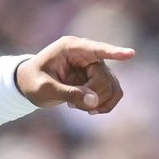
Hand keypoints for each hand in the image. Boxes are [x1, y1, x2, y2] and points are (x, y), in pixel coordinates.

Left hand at [16, 36, 135, 113]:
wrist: (29, 84)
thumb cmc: (31, 82)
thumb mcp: (44, 89)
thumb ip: (67, 94)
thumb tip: (94, 101)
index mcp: (70, 48)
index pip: (96, 49)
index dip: (114, 52)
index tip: (130, 54)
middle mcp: (86, 54)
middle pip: (104, 77)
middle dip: (93, 96)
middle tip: (73, 107)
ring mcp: (94, 65)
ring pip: (112, 86)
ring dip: (99, 102)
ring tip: (76, 108)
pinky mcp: (97, 77)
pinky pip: (112, 92)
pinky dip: (105, 104)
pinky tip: (89, 110)